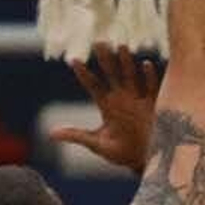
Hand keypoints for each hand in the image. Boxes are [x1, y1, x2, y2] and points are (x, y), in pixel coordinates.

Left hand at [50, 46, 160, 175]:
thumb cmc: (122, 153)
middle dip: (106, 59)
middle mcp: (122, 98)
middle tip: (99, 42)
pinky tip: (145, 63)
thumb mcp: (98, 145)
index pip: (93, 85)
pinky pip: (151, 88)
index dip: (84, 73)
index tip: (74, 60)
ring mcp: (138, 100)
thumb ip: (77, 136)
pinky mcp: (153, 106)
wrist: (147, 162)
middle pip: (112, 74)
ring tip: (121, 47)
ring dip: (126, 62)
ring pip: (131, 76)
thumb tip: (51, 134)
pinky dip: (149, 76)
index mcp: (107, 105)